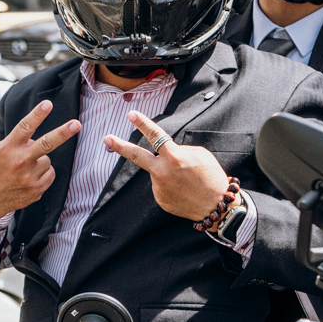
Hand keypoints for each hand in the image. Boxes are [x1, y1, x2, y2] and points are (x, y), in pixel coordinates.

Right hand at [0, 98, 81, 218]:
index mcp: (8, 148)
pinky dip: (44, 173)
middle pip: (46, 144)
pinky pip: (50, 174)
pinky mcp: (36, 190)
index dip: (37, 115)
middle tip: (76, 124)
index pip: (24, 127)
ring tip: (25, 168)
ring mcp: (29, 177)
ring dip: (40, 160)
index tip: (48, 104)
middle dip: (62, 133)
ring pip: (47, 160)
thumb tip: (35, 135)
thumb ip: (14, 140)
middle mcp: (20, 162)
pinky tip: (30, 177)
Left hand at [104, 110, 234, 221]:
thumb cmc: (211, 177)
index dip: (143, 123)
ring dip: (168, 173)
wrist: (215, 206)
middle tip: (107, 138)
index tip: (131, 115)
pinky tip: (183, 191)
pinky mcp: (160, 199)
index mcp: (174, 157)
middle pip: (136, 156)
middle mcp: (162, 172)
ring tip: (187, 182)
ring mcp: (159, 187)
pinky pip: (162, 187)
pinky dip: (171, 186)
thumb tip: (165, 153)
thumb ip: (179, 150)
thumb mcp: (200, 155)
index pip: (156, 135)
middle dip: (120, 146)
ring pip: (158, 173)